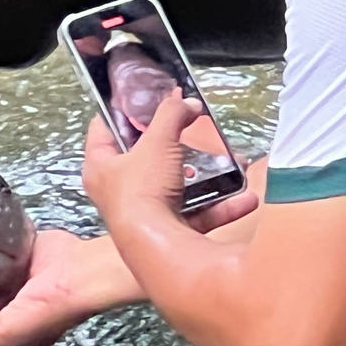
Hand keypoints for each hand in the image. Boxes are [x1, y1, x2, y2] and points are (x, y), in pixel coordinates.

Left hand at [83, 88, 258, 231]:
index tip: (144, 98)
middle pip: (143, 159)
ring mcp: (142, 214)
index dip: (121, 110)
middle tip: (193, 129)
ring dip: (205, 177)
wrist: (156, 247)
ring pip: (175, 188)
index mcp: (99, 166)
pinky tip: (245, 197)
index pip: (102, 128)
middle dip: (173, 145)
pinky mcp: (166, 234)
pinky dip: (221, 207)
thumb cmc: (143, 189)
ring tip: (230, 162)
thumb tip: (188, 103)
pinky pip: (197, 215)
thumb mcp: (158, 140)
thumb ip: (172, 115)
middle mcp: (115, 191)